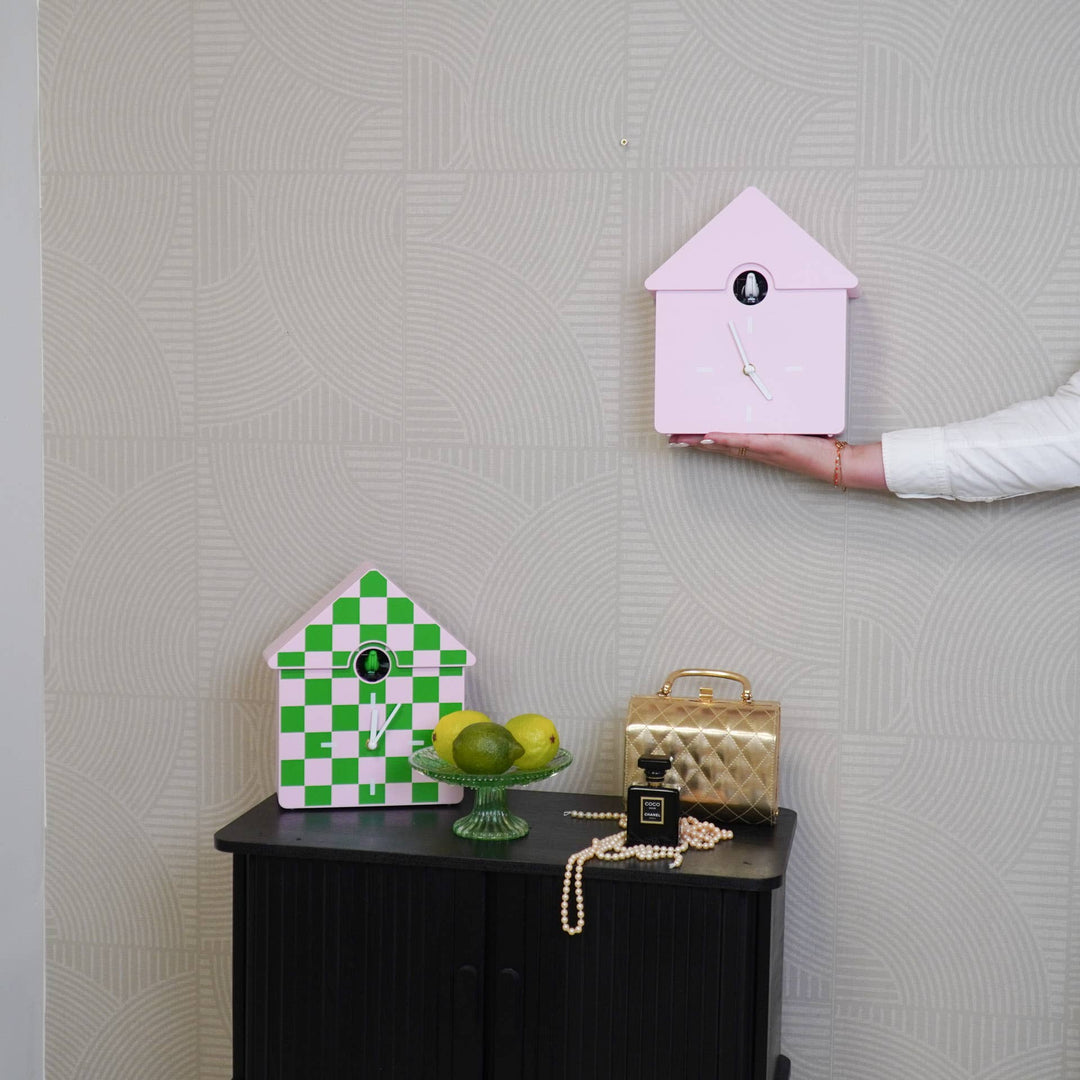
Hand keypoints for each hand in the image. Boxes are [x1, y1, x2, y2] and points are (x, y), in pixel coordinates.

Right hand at [668, 432, 886, 489]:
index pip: (725, 442)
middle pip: (718, 445)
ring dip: (702, 442)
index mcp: (758, 445)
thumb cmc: (817, 450)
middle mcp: (756, 450)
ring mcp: (762, 449)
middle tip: (672, 437)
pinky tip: (711, 436)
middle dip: (693, 441)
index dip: (703, 439)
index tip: (684, 436)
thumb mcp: (794, 433)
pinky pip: (743, 441)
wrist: (835, 464)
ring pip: (725, 444)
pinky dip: (726, 439)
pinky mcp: (772, 445)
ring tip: (682, 438)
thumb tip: (766, 416)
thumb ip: (779, 428)